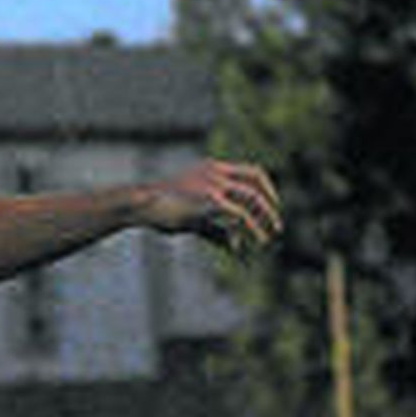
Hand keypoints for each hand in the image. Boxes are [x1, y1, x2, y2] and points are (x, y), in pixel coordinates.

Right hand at [139, 160, 282, 250]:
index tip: (271, 208)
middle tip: (276, 225)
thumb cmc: (161, 212)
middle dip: (270, 203)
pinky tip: (254, 242)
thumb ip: (217, 230)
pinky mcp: (210, 199)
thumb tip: (236, 247)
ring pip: (251, 196)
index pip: (250, 172)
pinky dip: (250, 229)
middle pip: (256, 179)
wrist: (139, 205)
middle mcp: (215, 171)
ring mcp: (212, 183)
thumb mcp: (194, 220)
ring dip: (264, 217)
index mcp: (211, 169)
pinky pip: (239, 214)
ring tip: (267, 240)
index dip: (265, 189)